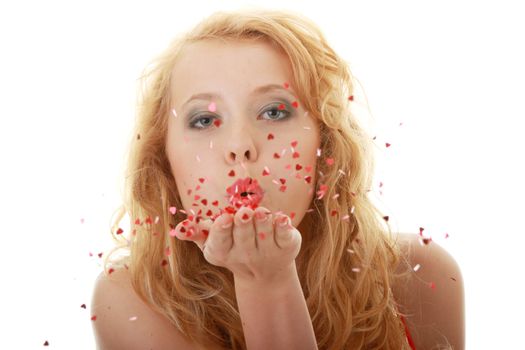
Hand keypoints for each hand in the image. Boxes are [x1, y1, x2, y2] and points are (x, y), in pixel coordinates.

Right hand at [173, 206, 301, 283]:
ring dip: (263, 222)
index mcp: (222, 252)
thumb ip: (197, 234)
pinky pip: (285, 236)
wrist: (265, 274)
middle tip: (244, 212)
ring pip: (265, 234)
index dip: (222, 230)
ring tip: (262, 212)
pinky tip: (283, 219)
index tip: (224, 218)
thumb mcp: (213, 244)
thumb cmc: (233, 247)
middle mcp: (245, 255)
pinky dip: (284, 227)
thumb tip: (178, 229)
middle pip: (244, 236)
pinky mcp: (287, 247)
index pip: (220, 242)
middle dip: (244, 223)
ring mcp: (268, 252)